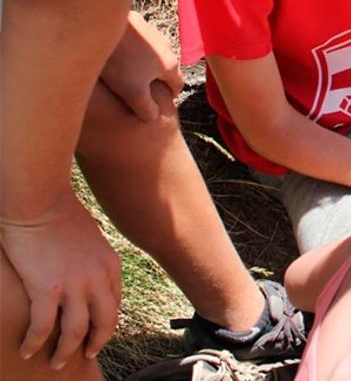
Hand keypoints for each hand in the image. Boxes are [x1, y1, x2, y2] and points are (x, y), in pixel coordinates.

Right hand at [0, 195, 120, 367]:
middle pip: (104, 323)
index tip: (97, 332)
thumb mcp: (90, 238)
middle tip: (86, 355)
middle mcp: (98, 279)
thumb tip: (85, 269)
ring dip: (66, 351)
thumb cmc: (59, 212)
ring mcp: (74, 285)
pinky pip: (43, 327)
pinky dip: (36, 342)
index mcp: (110, 266)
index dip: (105, 322)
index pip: (114, 304)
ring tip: (56, 362)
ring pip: (76, 332)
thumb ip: (92, 258)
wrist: (40, 198)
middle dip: (96, 343)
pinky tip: (27, 349)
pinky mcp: (47, 288)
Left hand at [100, 11, 183, 121]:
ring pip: (151, 52)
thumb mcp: (133, 93)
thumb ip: (147, 108)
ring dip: (143, 61)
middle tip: (138, 89)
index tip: (158, 104)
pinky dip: (131, 47)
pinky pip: (137, 39)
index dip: (169, 96)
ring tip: (124, 70)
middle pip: (165, 67)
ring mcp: (152, 32)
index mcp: (169, 64)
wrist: (101, 27)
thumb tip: (154, 118)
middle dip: (155, 79)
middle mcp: (166, 46)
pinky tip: (114, 52)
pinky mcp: (136, 21)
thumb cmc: (120, 62)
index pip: (178, 84)